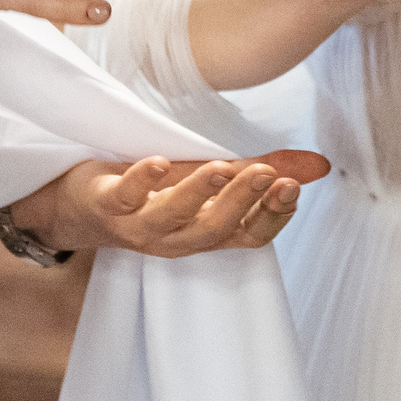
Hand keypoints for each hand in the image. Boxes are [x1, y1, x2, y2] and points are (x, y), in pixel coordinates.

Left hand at [12, 148, 331, 255]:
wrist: (80, 205)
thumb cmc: (154, 193)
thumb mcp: (212, 181)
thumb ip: (263, 172)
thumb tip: (320, 167)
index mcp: (206, 232)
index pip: (250, 235)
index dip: (272, 217)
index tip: (291, 188)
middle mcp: (175, 238)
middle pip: (215, 228)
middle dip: (243, 201)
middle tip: (268, 174)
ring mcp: (139, 225)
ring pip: (173, 217)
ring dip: (199, 193)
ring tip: (222, 167)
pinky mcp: (107, 205)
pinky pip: (125, 196)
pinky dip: (142, 180)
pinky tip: (159, 162)